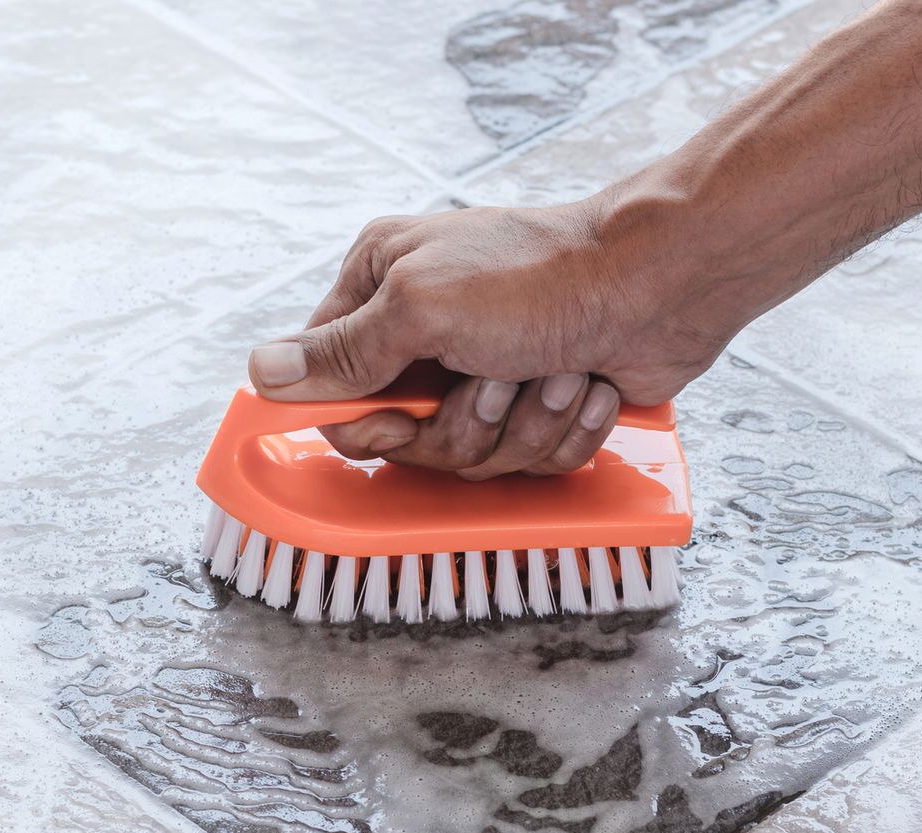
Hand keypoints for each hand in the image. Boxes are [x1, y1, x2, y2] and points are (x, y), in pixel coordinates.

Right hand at [247, 200, 732, 478]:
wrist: (659, 288)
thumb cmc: (542, 280)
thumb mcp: (420, 309)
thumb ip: (341, 352)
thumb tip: (262, 373)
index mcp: (384, 287)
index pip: (331, 383)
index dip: (363, 420)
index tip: (387, 421)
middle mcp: (429, 329)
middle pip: (405, 438)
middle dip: (461, 427)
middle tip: (494, 383)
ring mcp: (486, 371)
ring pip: (471, 459)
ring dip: (522, 426)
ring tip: (553, 373)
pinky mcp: (540, 406)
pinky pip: (529, 464)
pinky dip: (563, 431)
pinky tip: (585, 387)